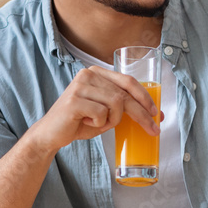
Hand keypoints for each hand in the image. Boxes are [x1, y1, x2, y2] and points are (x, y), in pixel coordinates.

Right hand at [28, 66, 159, 153]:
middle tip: (153, 129)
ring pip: (116, 104)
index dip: (146, 97)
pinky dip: (99, 124)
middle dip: (142, 114)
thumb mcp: (106, 111)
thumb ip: (124, 105)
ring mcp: (80, 85)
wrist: (51, 134)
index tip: (157, 113)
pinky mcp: (74, 100)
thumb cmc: (80, 122)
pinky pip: (102, 113)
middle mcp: (88, 74)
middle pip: (125, 94)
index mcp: (97, 72)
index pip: (129, 81)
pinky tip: (86, 122)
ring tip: (99, 124)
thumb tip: (154, 112)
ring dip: (113, 120)